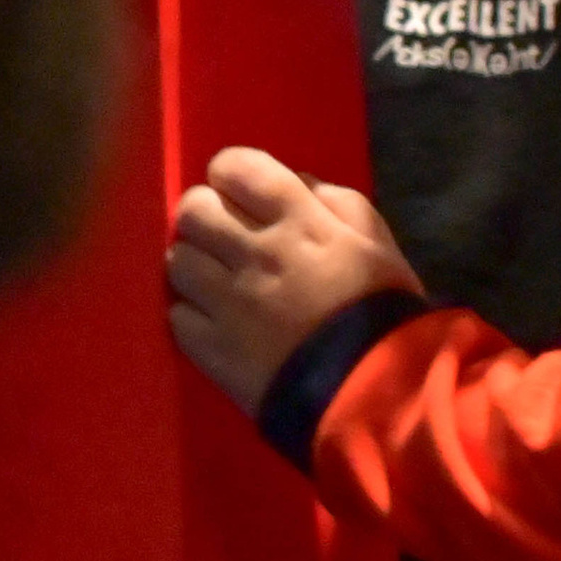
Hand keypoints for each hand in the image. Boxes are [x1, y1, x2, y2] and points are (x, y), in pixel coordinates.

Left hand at [167, 149, 418, 414]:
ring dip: (194, 264)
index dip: (231, 174)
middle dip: (205, 216)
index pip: (234, 167)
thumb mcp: (376, 242)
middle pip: (193, 209)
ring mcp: (228, 302)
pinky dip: (192, 315)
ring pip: (177, 260)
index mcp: (298, 220)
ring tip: (215, 281)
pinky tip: (215, 321)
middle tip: (224, 237)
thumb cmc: (384, 310)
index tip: (240, 192)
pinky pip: (177, 315)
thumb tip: (296, 184)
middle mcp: (254, 252)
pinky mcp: (212, 348)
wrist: (374, 393)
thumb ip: (336, 203)